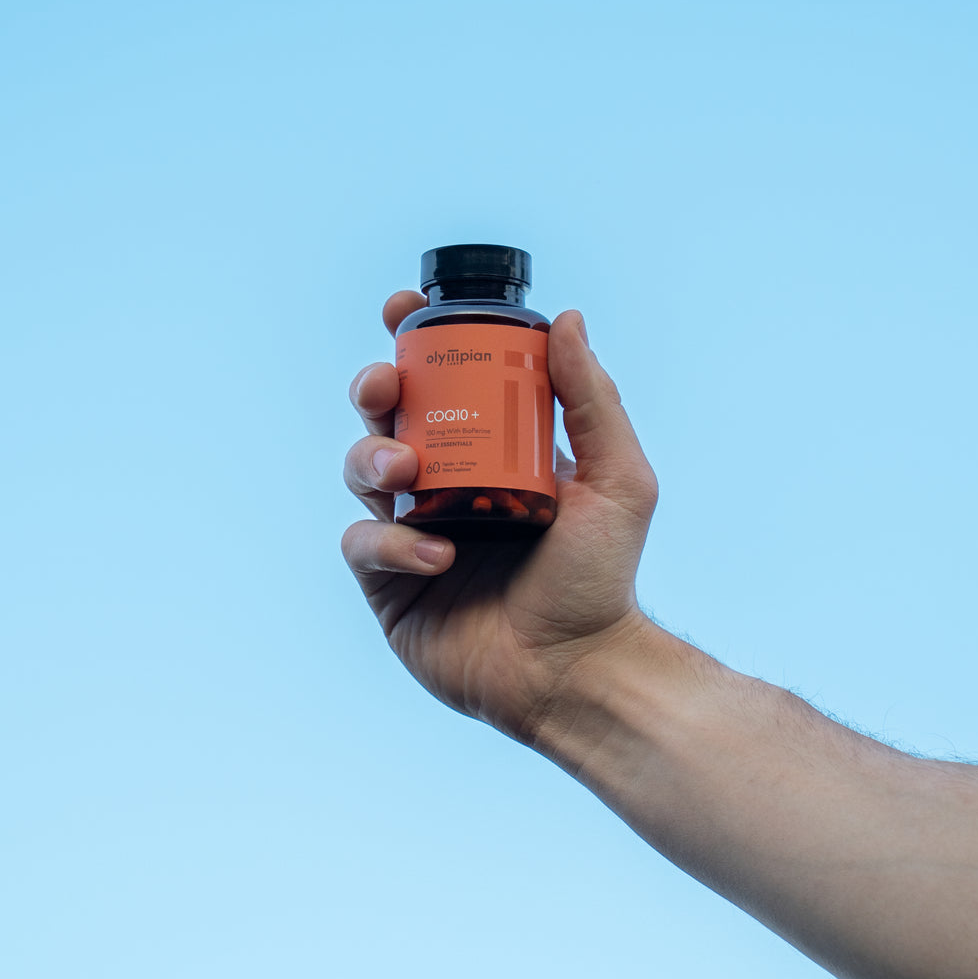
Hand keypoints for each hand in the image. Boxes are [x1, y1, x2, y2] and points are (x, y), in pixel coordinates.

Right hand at [342, 291, 658, 743]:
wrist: (576, 670)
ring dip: (371, 459)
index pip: (444, 382)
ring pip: (360, 471)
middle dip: (374, 389)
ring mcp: (413, 532)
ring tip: (407, 477)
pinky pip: (362, 543)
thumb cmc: (601, 578)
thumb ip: (592, 400)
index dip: (414, 341)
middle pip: (387, 416)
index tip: (403, 309)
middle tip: (386, 389)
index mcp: (492, 452)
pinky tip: (439, 558)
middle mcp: (447, 485)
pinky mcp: (389, 584)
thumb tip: (567, 319)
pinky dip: (392, 543)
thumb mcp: (617, 480)